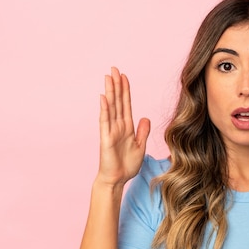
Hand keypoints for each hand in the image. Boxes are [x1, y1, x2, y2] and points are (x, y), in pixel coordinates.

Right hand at [97, 67, 149, 185]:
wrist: (117, 179)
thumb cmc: (127, 165)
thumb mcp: (140, 146)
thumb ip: (143, 132)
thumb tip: (145, 117)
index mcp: (127, 127)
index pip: (126, 104)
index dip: (125, 90)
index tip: (124, 76)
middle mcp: (118, 126)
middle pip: (118, 101)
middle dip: (116, 85)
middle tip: (114, 69)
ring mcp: (111, 130)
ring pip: (111, 107)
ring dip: (110, 92)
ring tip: (108, 77)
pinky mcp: (106, 138)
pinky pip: (105, 121)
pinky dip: (104, 109)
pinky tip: (103, 97)